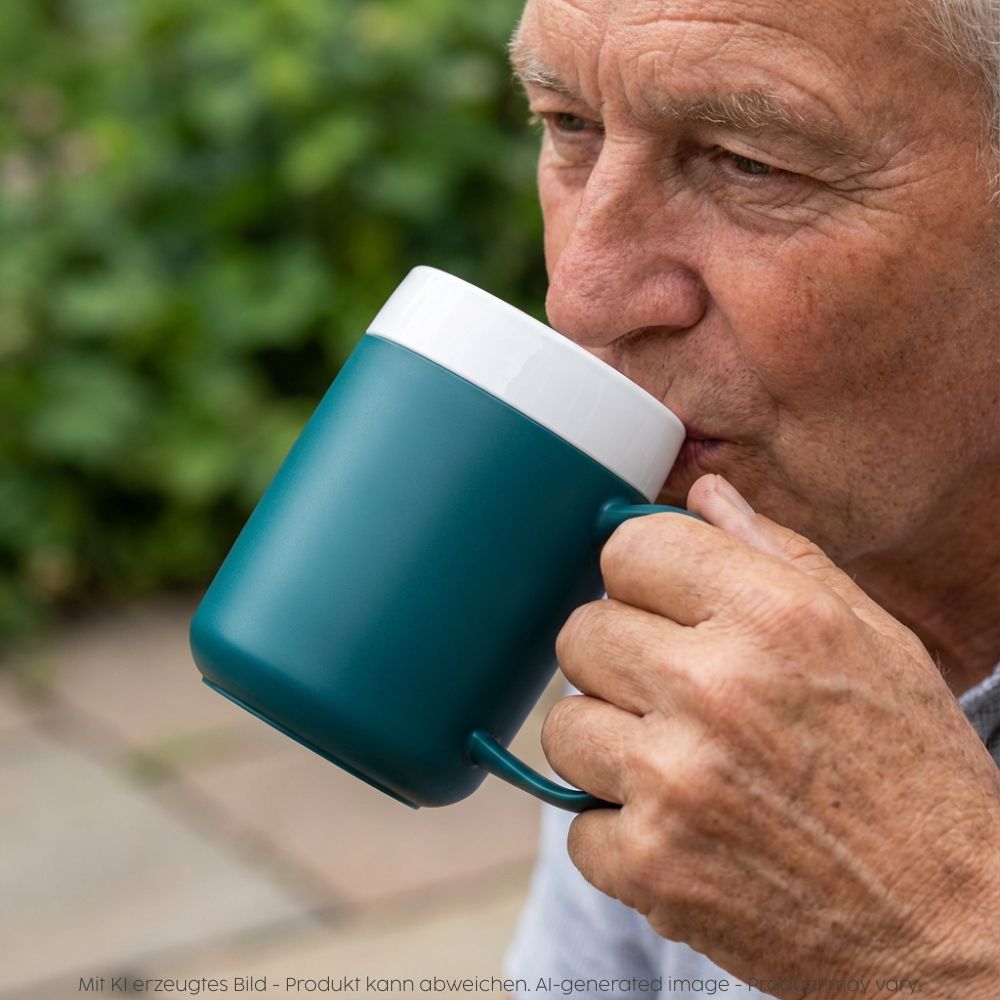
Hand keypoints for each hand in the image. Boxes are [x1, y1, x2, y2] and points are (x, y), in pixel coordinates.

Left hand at [543, 474, 999, 998]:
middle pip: (580, 632)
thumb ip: (778, 554)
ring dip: (608, 746)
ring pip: (562, 725)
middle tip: (670, 693)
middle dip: (618, 658)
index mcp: (774, 616)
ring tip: (675, 765)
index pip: (628, 548)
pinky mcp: (650, 865)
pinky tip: (680, 831)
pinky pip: (575, 824)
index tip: (655, 602)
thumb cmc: (914, 775)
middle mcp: (715, 688)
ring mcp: (674, 780)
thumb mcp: (874, 640)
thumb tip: (705, 493)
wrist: (952, 926)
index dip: (638, 574)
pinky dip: (618, 832)